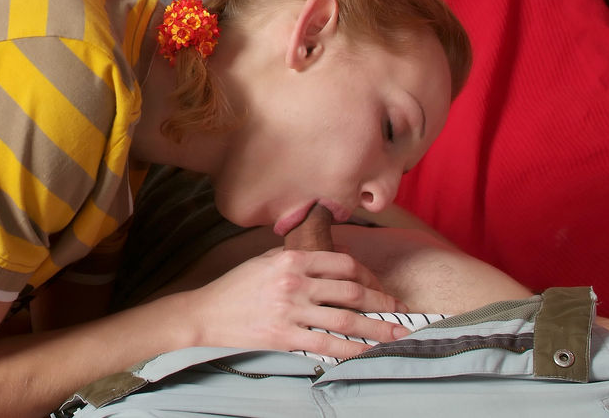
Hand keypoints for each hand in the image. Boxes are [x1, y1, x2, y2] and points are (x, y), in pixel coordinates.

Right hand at [185, 247, 409, 358]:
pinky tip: (368, 352)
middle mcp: (294, 282)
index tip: (381, 288)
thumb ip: (298, 257)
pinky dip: (352, 349)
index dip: (369, 277)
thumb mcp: (266, 260)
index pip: (343, 264)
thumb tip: (335, 259)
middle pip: (351, 291)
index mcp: (291, 259)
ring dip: (378, 328)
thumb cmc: (237, 286)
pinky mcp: (284, 337)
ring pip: (346, 320)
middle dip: (383, 303)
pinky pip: (327, 344)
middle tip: (401, 311)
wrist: (207, 313)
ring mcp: (290, 311)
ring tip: (399, 334)